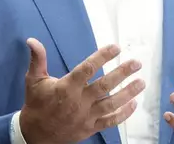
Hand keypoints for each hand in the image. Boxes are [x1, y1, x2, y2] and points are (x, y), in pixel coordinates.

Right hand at [19, 38, 144, 143]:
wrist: (34, 135)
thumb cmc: (36, 104)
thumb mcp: (33, 80)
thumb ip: (37, 59)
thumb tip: (32, 40)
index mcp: (66, 87)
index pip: (88, 68)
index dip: (102, 56)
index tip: (116, 47)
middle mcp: (78, 102)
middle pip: (104, 86)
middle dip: (122, 73)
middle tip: (136, 63)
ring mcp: (86, 116)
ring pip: (111, 104)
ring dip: (128, 93)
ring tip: (141, 82)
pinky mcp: (90, 128)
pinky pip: (110, 121)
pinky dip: (123, 114)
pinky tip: (134, 104)